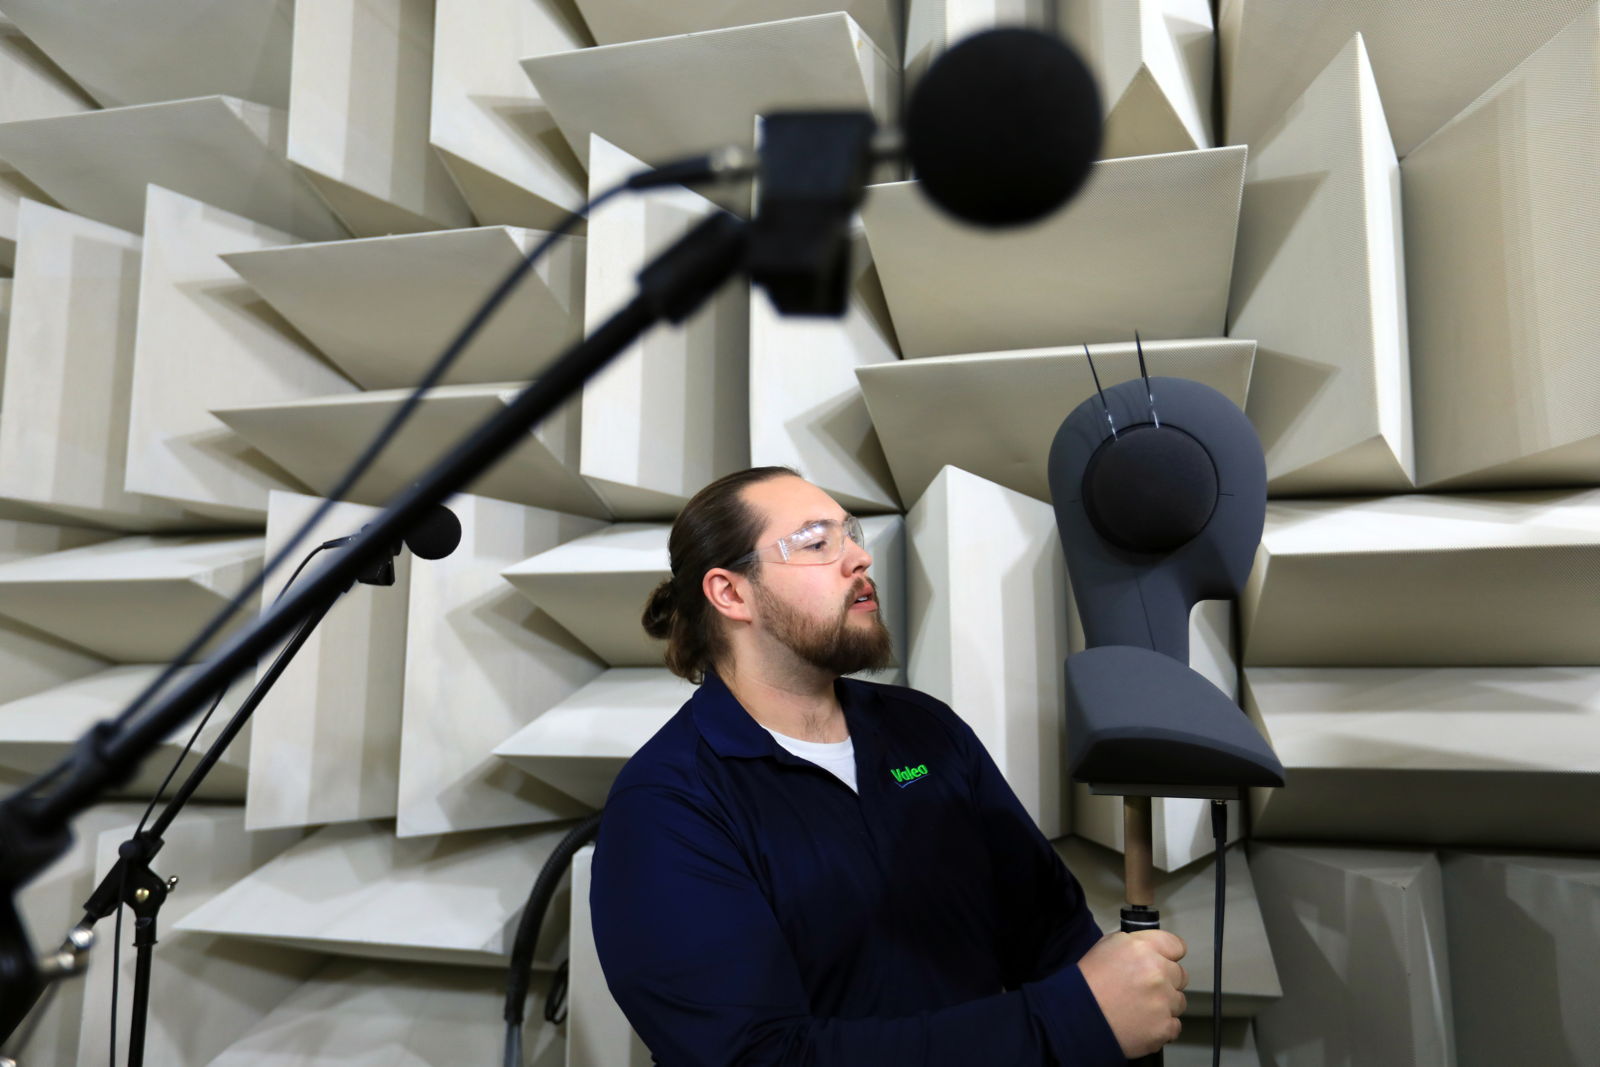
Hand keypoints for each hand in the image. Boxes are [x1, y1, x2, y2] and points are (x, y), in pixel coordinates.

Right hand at [1076, 930, 1187, 1057]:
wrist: (1078, 1017)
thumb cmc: (1088, 983)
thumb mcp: (1106, 946)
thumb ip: (1135, 944)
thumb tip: (1152, 949)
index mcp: (1143, 948)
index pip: (1176, 945)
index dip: (1169, 955)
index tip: (1165, 962)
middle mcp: (1157, 972)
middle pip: (1180, 974)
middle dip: (1166, 981)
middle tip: (1144, 989)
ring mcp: (1163, 1001)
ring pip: (1179, 1001)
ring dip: (1165, 1004)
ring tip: (1140, 1008)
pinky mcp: (1164, 1027)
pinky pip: (1175, 1025)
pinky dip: (1162, 1026)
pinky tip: (1143, 1023)